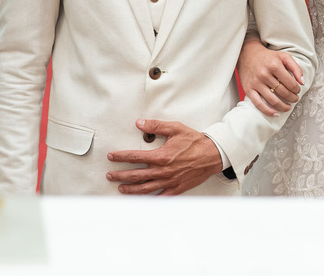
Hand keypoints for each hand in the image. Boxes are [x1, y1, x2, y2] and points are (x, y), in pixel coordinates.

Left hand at [106, 120, 222, 194]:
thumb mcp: (175, 128)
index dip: (120, 157)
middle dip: (120, 175)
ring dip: (130, 189)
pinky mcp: (176, 189)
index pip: (134, 157)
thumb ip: (156, 126)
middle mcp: (162, 171)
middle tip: (110, 175)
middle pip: (135, 176)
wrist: (212, 155)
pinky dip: (149, 200)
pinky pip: (160, 197)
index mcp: (161, 156)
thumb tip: (140, 124)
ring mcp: (169, 182)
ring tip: (121, 188)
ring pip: (144, 189)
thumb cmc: (195, 142)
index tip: (111, 156)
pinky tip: (142, 200)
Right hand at [237, 38, 302, 116]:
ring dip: (283, 106)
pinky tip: (276, 114)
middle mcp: (264, 74)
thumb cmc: (268, 57)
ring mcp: (256, 83)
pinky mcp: (248, 89)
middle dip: (292, 98)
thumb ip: (296, 68)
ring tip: (288, 107)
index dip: (296, 89)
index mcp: (274, 65)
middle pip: (283, 92)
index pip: (290, 83)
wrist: (247, 54)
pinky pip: (258, 104)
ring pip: (273, 100)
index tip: (297, 90)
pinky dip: (268, 111)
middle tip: (295, 99)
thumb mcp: (284, 57)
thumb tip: (302, 82)